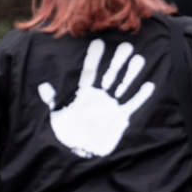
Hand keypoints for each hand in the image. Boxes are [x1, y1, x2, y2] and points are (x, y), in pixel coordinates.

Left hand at [38, 39, 154, 157]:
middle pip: (109, 75)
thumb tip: (42, 86)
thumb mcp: (57, 115)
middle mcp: (99, 96)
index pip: (89, 72)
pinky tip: (148, 85)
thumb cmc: (68, 130)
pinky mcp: (120, 117)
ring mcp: (111, 105)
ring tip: (139, 59)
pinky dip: (140, 96)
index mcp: (84, 93)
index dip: (93, 58)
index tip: (98, 42)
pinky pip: (132, 104)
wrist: (80, 149)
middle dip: (117, 61)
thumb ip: (52, 100)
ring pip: (123, 86)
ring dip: (131, 74)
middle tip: (126, 46)